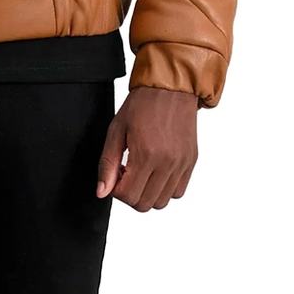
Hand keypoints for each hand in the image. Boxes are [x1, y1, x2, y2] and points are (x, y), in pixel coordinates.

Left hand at [96, 86, 197, 211]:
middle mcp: (167, 163)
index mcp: (145, 154)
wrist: (169, 89)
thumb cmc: (141, 105)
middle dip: (130, 193)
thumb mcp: (116, 130)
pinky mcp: (191, 163)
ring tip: (142, 169)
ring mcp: (181, 165)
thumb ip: (107, 163)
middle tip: (127, 171)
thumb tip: (102, 192)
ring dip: (147, 192)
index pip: (128, 196)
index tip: (116, 172)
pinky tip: (156, 169)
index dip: (115, 189)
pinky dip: (164, 188)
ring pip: (162, 202)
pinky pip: (178, 192)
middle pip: (144, 204)